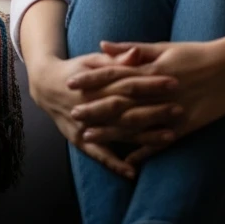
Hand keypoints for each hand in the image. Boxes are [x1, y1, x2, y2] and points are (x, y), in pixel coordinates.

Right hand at [28, 50, 179, 179]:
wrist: (45, 86)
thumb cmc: (76, 69)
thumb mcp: (93, 60)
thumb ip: (116, 58)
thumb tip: (136, 52)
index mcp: (95, 83)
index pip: (127, 82)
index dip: (151, 82)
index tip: (174, 82)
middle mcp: (90, 105)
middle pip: (126, 109)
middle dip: (154, 110)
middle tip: (179, 109)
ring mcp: (84, 125)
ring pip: (118, 132)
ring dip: (144, 137)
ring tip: (170, 138)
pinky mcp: (79, 141)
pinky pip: (99, 155)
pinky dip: (115, 164)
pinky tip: (132, 172)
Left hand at [68, 31, 224, 165]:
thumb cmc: (197, 53)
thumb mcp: (165, 46)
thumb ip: (133, 49)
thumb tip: (103, 44)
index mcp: (153, 68)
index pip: (116, 73)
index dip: (93, 77)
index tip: (72, 81)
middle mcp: (159, 89)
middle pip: (121, 100)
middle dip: (96, 107)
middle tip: (73, 113)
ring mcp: (173, 108)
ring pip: (137, 122)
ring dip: (112, 130)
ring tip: (90, 136)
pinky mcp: (187, 124)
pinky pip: (162, 140)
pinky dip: (145, 151)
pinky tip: (129, 161)